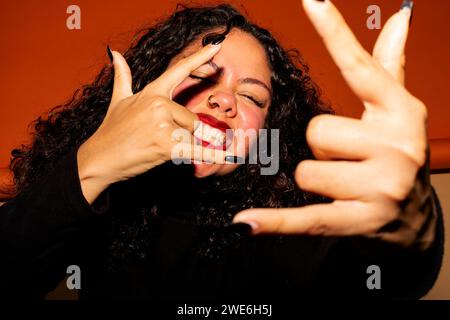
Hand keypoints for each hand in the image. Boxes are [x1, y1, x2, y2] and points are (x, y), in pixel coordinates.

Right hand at [78, 44, 228, 203]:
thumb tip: (115, 53)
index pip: (179, 70)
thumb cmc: (111, 130)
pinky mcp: (166, 145)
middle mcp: (159, 104)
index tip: (217, 45)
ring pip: (191, 137)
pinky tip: (229, 155)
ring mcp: (163, 124)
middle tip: (158, 140)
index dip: (200, 57)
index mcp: (152, 92)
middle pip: (192, 120)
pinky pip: (195, 150)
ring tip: (157, 148)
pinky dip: (211, 155)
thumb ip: (122, 77)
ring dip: (182, 147)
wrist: (100, 158)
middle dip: (183, 134)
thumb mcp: (118, 100)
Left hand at [234, 0, 431, 247]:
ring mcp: (381, 188)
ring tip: (344, 184)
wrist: (415, 219)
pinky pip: (305, 217)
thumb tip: (398, 18)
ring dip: (317, 177)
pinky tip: (245, 223)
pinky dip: (275, 222)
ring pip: (307, 170)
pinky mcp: (358, 222)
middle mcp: (398, 148)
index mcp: (402, 112)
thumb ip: (389, 67)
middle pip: (317, 130)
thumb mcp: (397, 111)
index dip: (334, 32)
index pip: (360, 68)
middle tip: (347, 158)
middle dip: (323, 145)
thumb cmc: (396, 155)